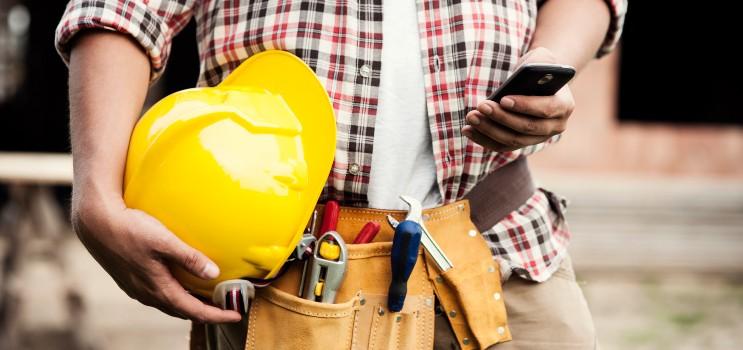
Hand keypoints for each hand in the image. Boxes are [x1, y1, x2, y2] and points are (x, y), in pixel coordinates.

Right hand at [71, 194, 241, 322]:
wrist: (95, 223)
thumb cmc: (130, 229)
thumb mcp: (163, 240)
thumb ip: (189, 257)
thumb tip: (213, 273)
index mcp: (158, 288)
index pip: (193, 310)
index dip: (216, 315)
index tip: (235, 315)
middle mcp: (147, 293)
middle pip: (182, 311)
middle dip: (205, 312)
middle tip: (225, 308)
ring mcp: (136, 288)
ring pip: (168, 303)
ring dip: (189, 304)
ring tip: (207, 298)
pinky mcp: (130, 279)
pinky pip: (158, 294)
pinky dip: (175, 294)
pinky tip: (180, 283)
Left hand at [462, 47, 574, 151]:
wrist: (538, 83)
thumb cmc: (539, 67)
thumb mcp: (543, 57)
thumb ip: (540, 60)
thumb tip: (523, 74)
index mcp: (564, 105)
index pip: (545, 109)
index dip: (525, 106)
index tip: (503, 99)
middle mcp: (555, 126)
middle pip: (526, 128)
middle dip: (501, 117)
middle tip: (481, 106)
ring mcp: (538, 138)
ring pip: (512, 140)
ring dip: (489, 130)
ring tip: (471, 117)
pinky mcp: (521, 143)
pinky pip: (501, 146)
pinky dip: (483, 139)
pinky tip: (467, 129)